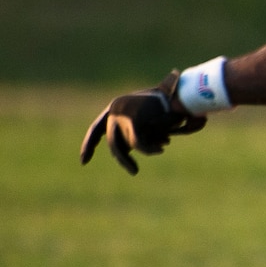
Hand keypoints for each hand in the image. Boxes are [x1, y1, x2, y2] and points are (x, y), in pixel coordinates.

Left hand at [79, 74, 206, 174]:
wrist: (181, 94)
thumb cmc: (167, 106)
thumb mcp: (146, 121)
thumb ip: (132, 132)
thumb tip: (124, 151)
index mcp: (114, 107)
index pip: (96, 129)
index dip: (89, 145)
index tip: (83, 161)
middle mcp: (115, 109)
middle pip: (113, 142)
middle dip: (124, 159)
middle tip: (134, 172)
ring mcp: (123, 113)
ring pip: (129, 144)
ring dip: (147, 147)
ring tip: (163, 145)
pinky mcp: (134, 119)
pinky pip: (138, 143)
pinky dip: (150, 148)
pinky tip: (160, 149)